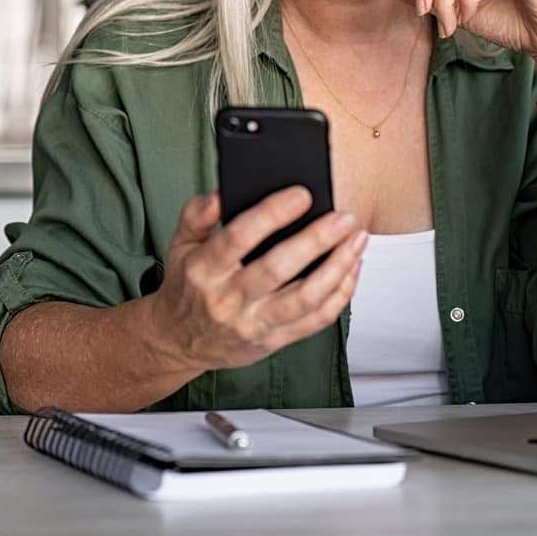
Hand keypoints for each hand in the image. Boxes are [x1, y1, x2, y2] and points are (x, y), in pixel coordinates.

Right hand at [148, 188, 366, 373]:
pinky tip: (352, 268)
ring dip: (337, 267)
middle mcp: (229, 299)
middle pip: (278, 268)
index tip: (301, 195)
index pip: (239, 237)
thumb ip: (197, 214)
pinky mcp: (274, 341)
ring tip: (357, 240)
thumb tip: (221, 194)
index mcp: (204, 269)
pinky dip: (340, 294)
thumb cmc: (187, 286)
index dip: (272, 215)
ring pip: (304, 298)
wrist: (180, 342)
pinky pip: (315, 321)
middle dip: (317, 240)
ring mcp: (254, 323)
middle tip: (343, 217)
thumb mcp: (179, 243)